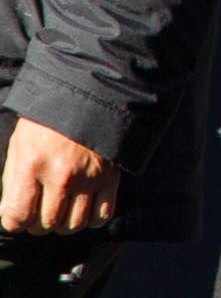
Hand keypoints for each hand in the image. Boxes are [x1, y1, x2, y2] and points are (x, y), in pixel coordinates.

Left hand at [0, 115, 119, 234]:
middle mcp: (61, 175)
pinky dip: (91, 220)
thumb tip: (10, 214)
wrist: (91, 94)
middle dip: (37, 224)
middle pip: (46, 224)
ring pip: (73, 225)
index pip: (18, 217)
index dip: (14, 222)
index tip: (17, 215)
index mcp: (32, 164)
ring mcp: (89, 177)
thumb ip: (12, 181)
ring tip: (60, 210)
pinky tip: (83, 209)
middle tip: (39, 211)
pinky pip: (102, 215)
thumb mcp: (20, 144)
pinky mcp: (111, 176)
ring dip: (63, 224)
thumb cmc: (49, 119)